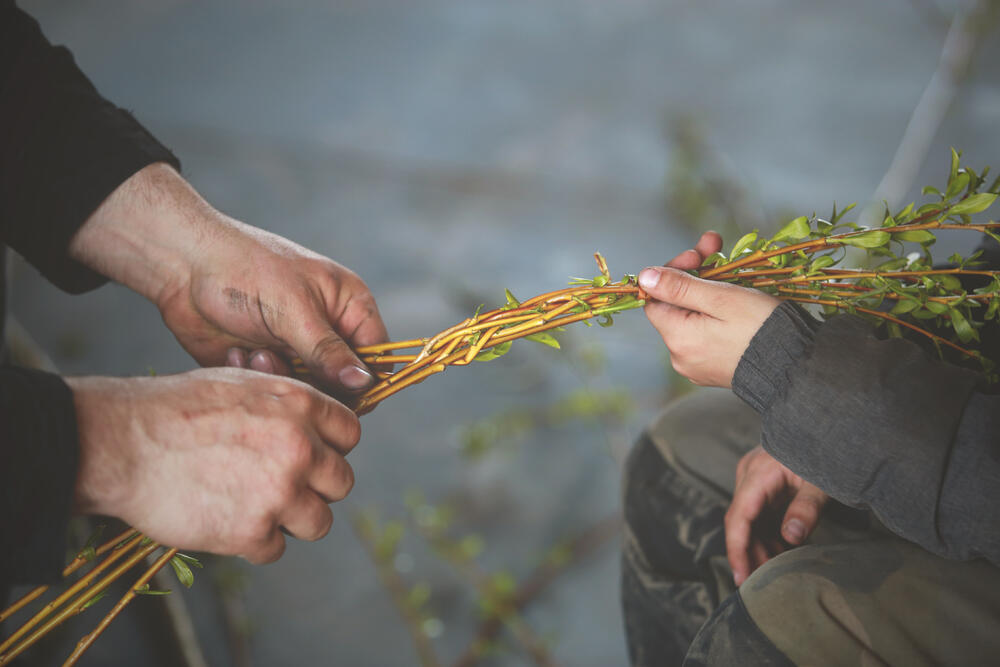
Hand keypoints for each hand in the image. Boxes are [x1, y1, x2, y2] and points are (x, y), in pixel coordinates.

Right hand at [67, 368, 358, 563]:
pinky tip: (226, 521)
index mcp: (301, 406)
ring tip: (256, 508)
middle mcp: (300, 448)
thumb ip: (287, 406)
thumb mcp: (243, 383)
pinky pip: (275, 549)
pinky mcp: (252, 531)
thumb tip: (315, 426)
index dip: (331, 448)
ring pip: (319, 522)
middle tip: (281, 487)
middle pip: (342, 482)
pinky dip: (253, 542)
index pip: (350, 435)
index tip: (310, 457)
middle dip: (316, 488)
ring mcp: (279, 491)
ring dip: (292, 520)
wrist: (124, 442)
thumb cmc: (175, 408)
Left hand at [69, 163, 387, 398]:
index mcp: (349, 307)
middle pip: (344, 383)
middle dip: (314, 382)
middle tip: (282, 364)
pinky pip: (277, 390)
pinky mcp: (267, 363)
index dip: (366, 381)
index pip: (378, 357)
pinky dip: (258, 378)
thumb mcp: (294, 309)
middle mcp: (328, 331)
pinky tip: (238, 353)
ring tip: (254, 354)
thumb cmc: (245, 269)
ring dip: (282, 379)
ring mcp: (297, 349)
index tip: (341, 394)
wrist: (183, 265)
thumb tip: (365, 384)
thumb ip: (329, 351)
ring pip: (309, 391)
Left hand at [639, 231, 780, 387]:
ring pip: (692, 319)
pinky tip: (737, 301)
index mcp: (678, 339)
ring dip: (708, 291)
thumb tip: (644, 277)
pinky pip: (707, 335)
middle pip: (675, 307)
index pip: (655, 298)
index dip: (672, 272)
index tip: (699, 255)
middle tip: (716, 247)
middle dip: (695, 275)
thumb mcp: (720, 298)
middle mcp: (681, 357)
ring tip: (733, 272)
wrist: (798, 366)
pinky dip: (716, 315)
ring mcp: (697, 366)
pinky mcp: (715, 370)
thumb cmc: (761, 328)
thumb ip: (679, 287)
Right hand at [725, 446, 828, 585]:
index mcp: (758, 474)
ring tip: (774, 571)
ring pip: (749, 521)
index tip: (741, 576)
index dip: (737, 549)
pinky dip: (768, 534)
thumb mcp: (820, 481)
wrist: (825, 425)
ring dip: (760, 546)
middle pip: (741, 523)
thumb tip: (791, 538)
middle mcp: (749, 476)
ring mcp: (755, 479)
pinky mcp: (764, 483)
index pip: (738, 517)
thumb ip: (807, 509)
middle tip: (762, 583)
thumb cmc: (823, 449)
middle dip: (750, 554)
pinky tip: (780, 552)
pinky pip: (759, 514)